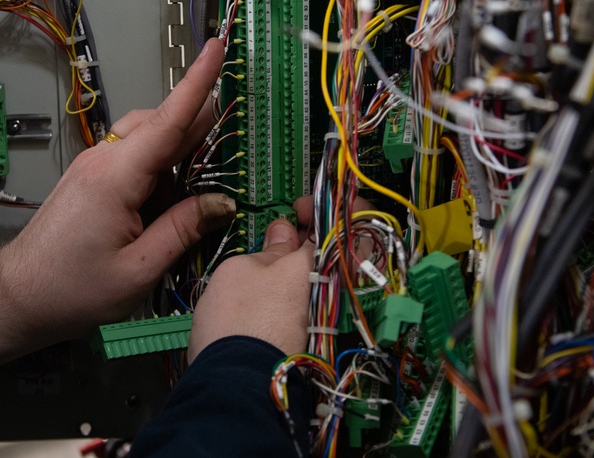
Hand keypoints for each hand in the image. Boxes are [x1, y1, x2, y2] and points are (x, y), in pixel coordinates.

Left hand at [0, 39, 236, 365]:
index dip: (197, 83)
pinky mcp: (89, 179)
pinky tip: (175, 189)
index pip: (168, 121)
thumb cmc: (74, 290)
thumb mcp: (139, 269)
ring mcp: (93, 166)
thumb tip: (224, 201)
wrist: (18, 297)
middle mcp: (104, 159)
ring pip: (145, 137)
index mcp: (117, 177)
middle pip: (160, 123)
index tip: (216, 46)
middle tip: (238, 123)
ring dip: (178, 144)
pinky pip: (132, 156)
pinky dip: (159, 162)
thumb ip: (183, 229)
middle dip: (198, 118)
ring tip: (212, 165)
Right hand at [187, 195, 376, 360]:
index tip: (299, 206)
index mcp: (328, 262)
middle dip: (314, 235)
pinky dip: (303, 287)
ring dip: (306, 263)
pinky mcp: (321, 339)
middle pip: (341, 250)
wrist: (238, 387)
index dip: (328, 205)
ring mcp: (334, 317)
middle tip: (284, 233)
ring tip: (273, 262)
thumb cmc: (239, 319)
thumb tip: (286, 233)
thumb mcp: (242, 268)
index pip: (355, 218)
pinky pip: (321, 300)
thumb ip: (271, 248)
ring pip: (330, 277)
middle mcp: (340, 290)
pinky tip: (275, 290)